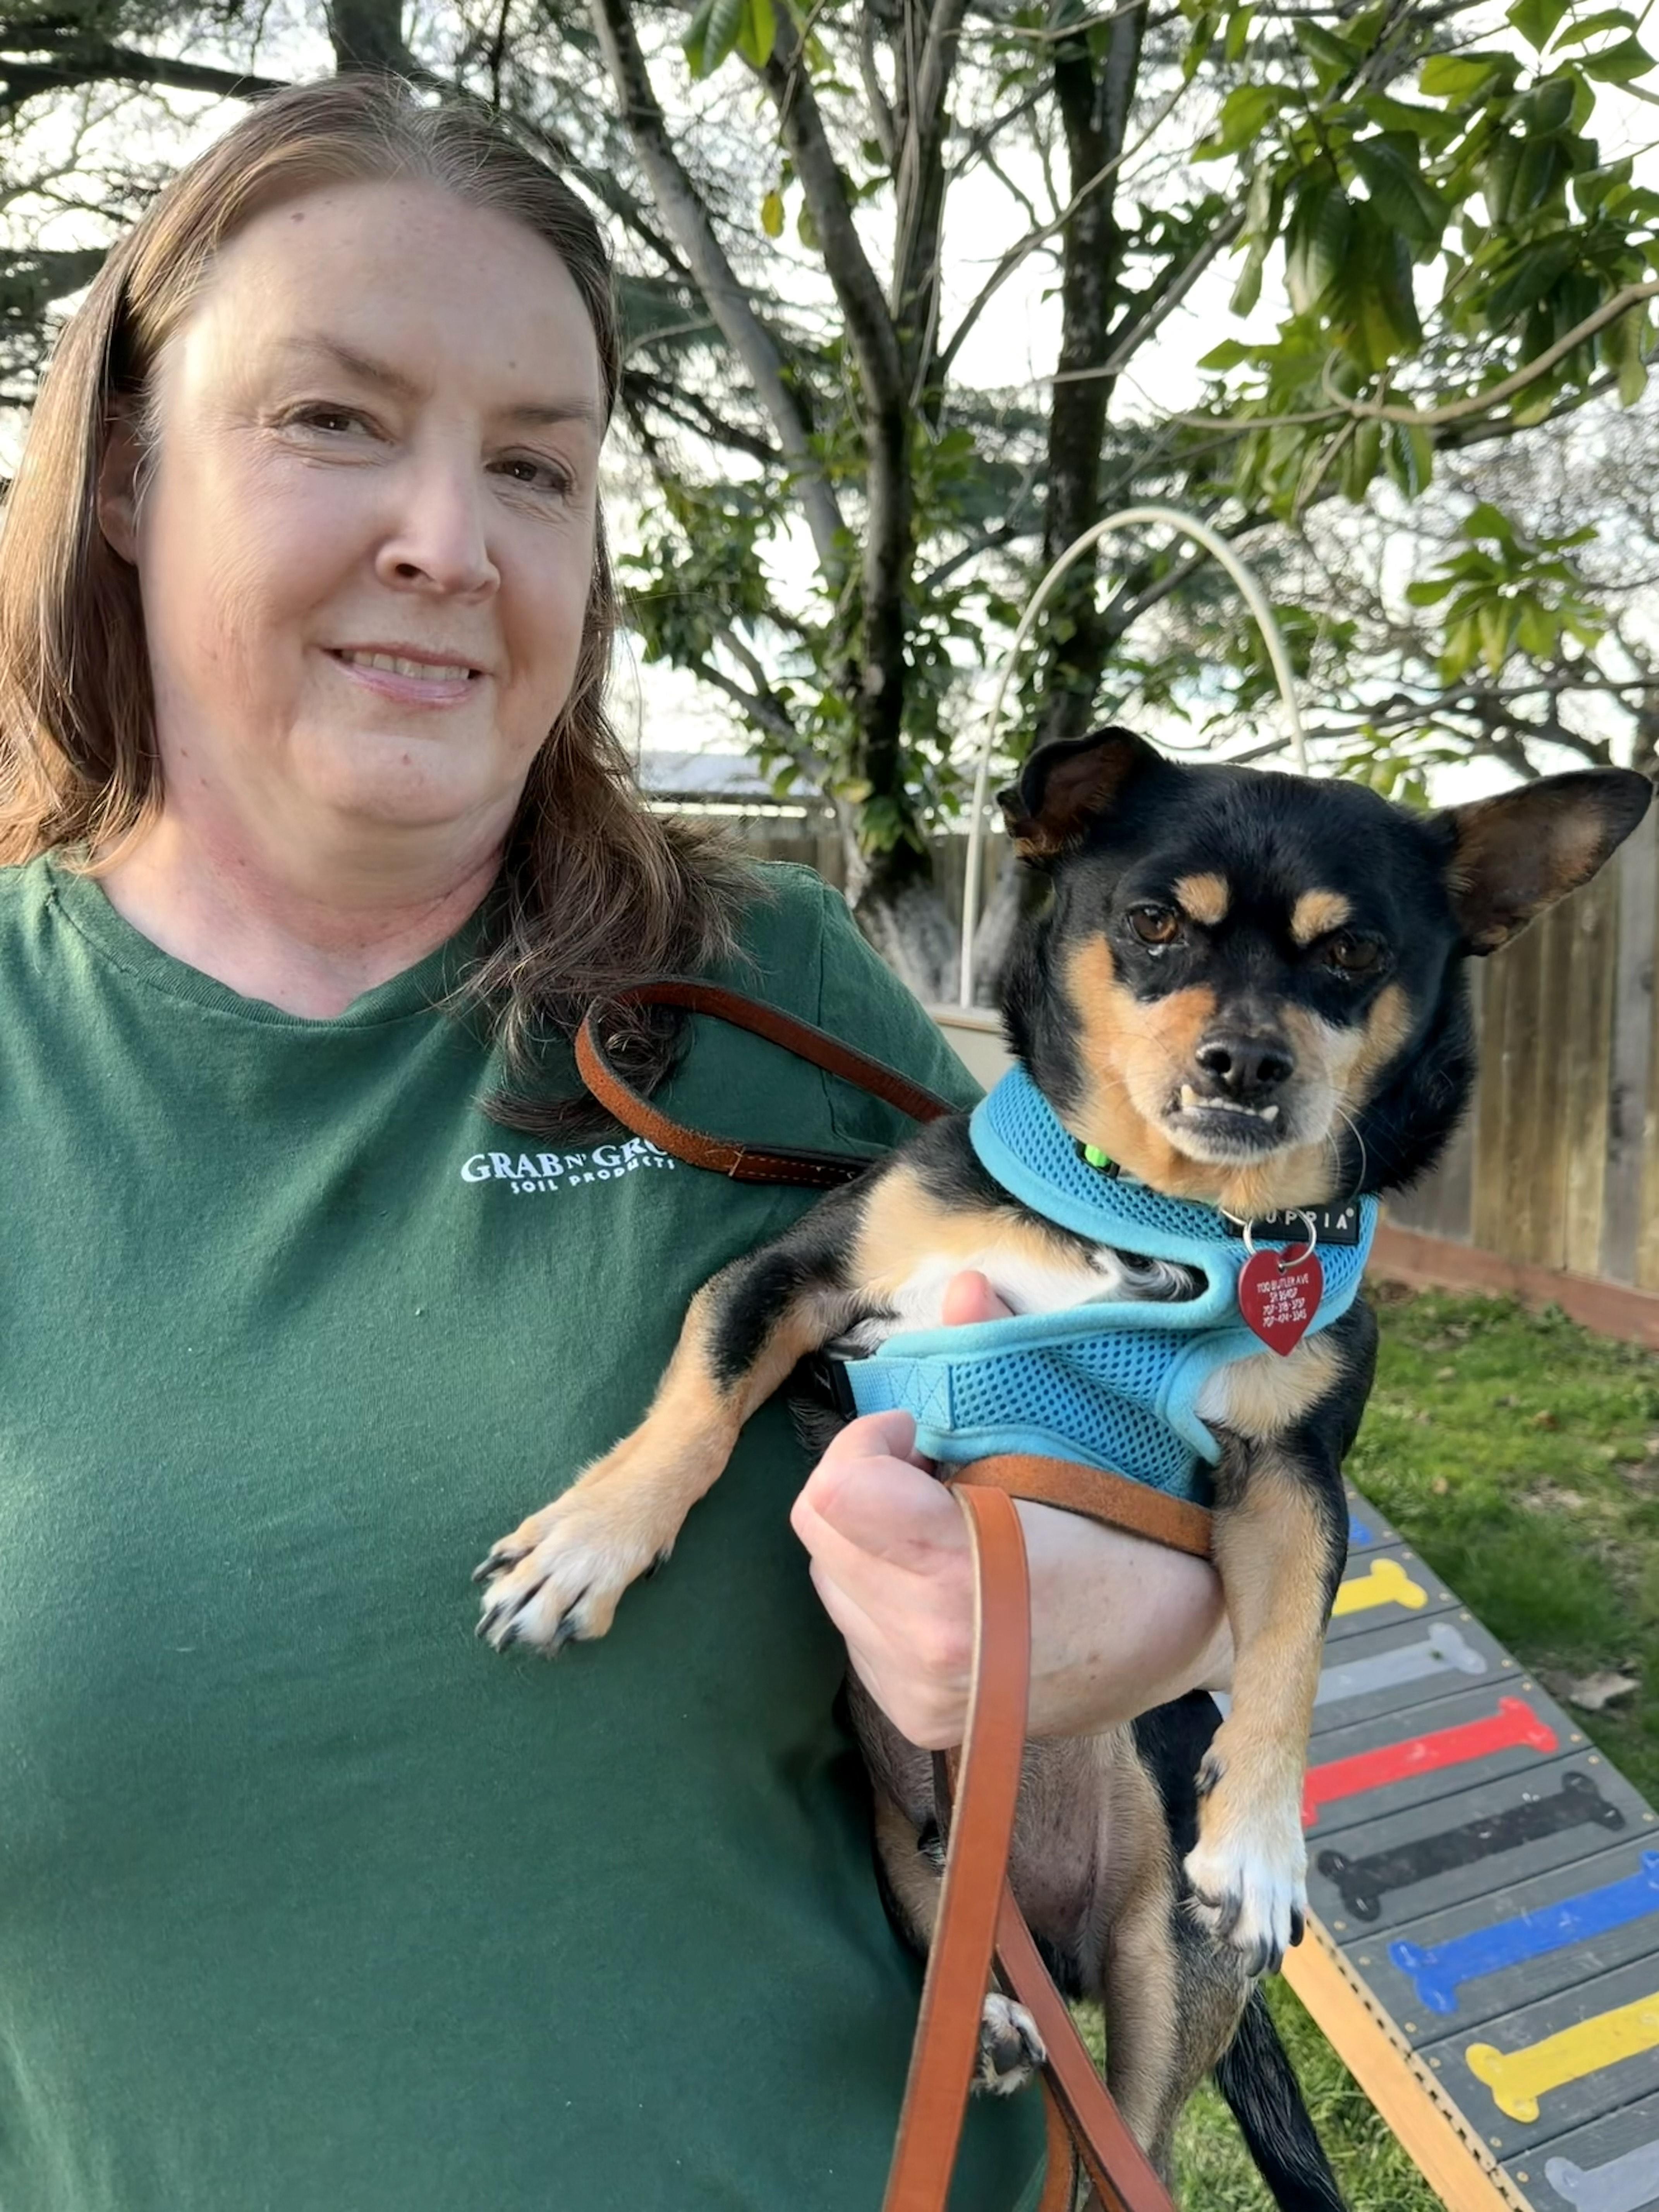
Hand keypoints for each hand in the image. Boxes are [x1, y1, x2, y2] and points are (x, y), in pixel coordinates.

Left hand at [789, 1271, 1232, 1749]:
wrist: (1180, 1643)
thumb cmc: (1132, 1534)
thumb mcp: (1072, 1439)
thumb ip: (997, 1361)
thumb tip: (962, 1285)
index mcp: (954, 1578)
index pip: (833, 1496)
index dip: (868, 1446)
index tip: (920, 1435)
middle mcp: (921, 1647)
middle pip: (815, 1530)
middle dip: (861, 1483)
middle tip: (933, 1473)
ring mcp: (913, 1690)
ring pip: (829, 1574)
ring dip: (868, 1537)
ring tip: (945, 1526)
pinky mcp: (912, 1716)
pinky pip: (853, 1623)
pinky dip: (881, 1586)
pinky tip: (945, 1577)